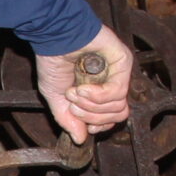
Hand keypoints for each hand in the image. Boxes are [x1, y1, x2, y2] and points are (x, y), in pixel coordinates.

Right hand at [35, 25, 133, 143]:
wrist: (53, 36)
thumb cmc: (52, 60)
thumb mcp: (56, 98)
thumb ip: (68, 119)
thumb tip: (80, 139)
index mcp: (99, 89)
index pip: (113, 117)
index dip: (99, 125)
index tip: (84, 123)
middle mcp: (112, 81)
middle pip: (118, 115)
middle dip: (93, 117)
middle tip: (73, 104)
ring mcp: (119, 71)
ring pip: (118, 105)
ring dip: (92, 105)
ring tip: (75, 92)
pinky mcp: (123, 61)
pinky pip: (118, 91)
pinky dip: (98, 95)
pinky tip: (82, 88)